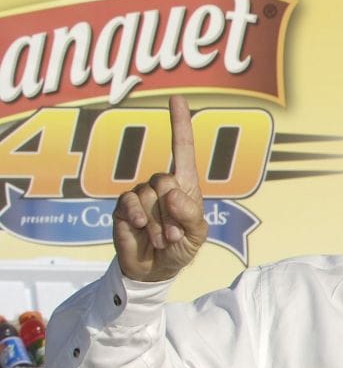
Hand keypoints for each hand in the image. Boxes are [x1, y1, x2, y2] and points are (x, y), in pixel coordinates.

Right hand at [112, 96, 206, 281]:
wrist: (155, 269)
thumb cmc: (181, 247)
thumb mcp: (196, 236)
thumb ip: (190, 214)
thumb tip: (171, 191)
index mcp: (184, 185)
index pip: (182, 149)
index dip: (179, 124)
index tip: (178, 98)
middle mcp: (160, 184)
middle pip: (164, 181)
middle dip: (172, 213)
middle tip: (174, 234)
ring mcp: (139, 194)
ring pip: (148, 197)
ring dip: (157, 224)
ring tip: (162, 239)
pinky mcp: (122, 207)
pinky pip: (129, 204)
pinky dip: (139, 220)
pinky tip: (142, 231)